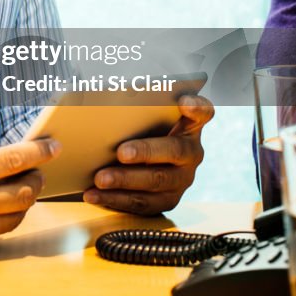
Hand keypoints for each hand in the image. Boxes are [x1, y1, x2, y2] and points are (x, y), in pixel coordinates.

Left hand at [83, 95, 213, 214]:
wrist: (138, 162)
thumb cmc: (138, 130)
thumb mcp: (141, 118)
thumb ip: (134, 109)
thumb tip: (92, 91)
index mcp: (189, 126)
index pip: (202, 113)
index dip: (197, 107)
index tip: (184, 103)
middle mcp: (191, 153)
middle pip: (174, 150)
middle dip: (146, 152)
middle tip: (121, 152)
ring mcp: (182, 179)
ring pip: (156, 181)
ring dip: (125, 181)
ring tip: (100, 179)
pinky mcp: (167, 200)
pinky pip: (143, 203)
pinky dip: (116, 199)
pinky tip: (94, 195)